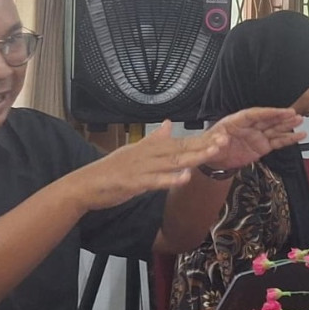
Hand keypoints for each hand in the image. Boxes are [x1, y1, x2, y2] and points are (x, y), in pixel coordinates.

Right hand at [73, 120, 227, 211]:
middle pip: (180, 149)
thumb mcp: (133, 151)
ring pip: (171, 162)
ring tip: (212, 152)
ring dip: (193, 157)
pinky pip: (155, 181)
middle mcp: (147, 155)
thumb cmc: (110, 170)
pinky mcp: (133, 183)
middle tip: (224, 139)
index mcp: (149, 148)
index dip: (201, 139)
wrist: (84, 185)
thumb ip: (153, 139)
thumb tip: (168, 124)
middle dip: (203, 144)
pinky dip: (171, 179)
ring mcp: (141, 168)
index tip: (221, 135)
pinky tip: (185, 177)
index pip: (180, 142)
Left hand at [202, 106, 306, 170]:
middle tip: (294, 114)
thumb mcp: (209, 144)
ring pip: (275, 129)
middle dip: (281, 117)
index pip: (254, 114)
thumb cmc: (211, 146)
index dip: (267, 112)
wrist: (213, 159)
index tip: (279, 111)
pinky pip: (277, 142)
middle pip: (267, 120)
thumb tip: (221, 140)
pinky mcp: (262, 147)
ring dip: (288, 125)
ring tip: (300, 120)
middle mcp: (250, 127)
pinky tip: (300, 136)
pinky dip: (289, 139)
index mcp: (236, 121)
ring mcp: (257, 136)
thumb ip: (217, 141)